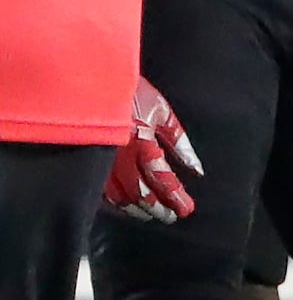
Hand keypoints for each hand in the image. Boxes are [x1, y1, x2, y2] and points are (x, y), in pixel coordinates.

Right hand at [104, 76, 202, 221]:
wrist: (95, 83)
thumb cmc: (134, 95)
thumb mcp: (163, 113)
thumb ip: (180, 143)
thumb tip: (197, 170)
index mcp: (142, 142)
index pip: (162, 178)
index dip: (175, 197)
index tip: (187, 210)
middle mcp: (120, 157)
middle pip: (141, 192)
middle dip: (159, 207)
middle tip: (173, 216)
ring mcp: (102, 162)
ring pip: (120, 196)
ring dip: (139, 209)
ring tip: (153, 214)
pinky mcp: (89, 163)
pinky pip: (103, 191)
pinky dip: (118, 202)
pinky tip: (128, 207)